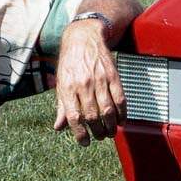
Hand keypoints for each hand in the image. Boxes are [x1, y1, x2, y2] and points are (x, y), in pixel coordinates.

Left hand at [53, 18, 126, 145]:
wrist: (83, 37)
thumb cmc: (70, 62)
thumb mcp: (60, 82)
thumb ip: (61, 106)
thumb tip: (58, 127)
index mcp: (67, 87)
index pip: (74, 116)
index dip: (80, 133)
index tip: (84, 142)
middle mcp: (83, 84)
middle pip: (92, 116)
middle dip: (97, 131)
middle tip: (99, 137)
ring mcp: (99, 80)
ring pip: (108, 110)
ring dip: (110, 126)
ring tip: (110, 132)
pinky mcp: (113, 76)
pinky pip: (120, 98)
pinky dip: (122, 113)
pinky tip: (121, 121)